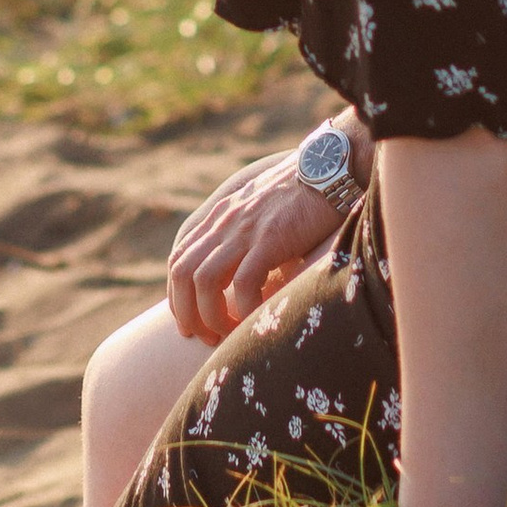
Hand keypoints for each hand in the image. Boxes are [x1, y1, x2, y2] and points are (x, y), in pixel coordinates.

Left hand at [165, 142, 348, 343]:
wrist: (329, 168)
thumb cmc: (302, 195)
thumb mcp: (260, 211)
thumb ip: (245, 235)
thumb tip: (244, 274)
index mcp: (220, 217)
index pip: (179, 259)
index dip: (177, 296)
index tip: (189, 322)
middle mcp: (225, 223)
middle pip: (183, 273)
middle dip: (187, 313)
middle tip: (205, 338)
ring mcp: (245, 230)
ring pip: (205, 280)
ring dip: (211, 316)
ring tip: (229, 335)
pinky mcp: (271, 238)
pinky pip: (245, 282)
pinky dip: (245, 308)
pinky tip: (258, 318)